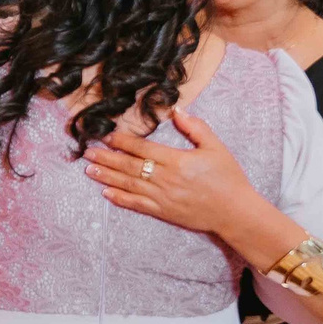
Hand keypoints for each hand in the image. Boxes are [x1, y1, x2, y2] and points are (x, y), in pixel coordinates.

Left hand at [80, 108, 253, 235]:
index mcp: (176, 161)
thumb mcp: (215, 148)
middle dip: (106, 158)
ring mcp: (162, 197)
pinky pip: (137, 205)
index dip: (122, 141)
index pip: (142, 148)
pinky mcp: (163, 212)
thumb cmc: (228, 178)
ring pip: (128, 185)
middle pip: (129, 166)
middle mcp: (165, 179)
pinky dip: (120, 199)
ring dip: (107, 177)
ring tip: (89, 169)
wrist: (235, 212)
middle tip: (87, 151)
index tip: (105, 135)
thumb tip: (177, 111)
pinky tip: (106, 193)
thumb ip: (195, 128)